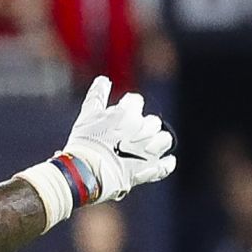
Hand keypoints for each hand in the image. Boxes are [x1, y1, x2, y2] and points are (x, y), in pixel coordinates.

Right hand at [19, 77, 175, 227]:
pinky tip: (165, 161)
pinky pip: (166, 166)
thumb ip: (97, 95)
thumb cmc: (85, 143)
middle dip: (144, 126)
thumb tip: (103, 79)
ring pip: (165, 139)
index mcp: (128, 113)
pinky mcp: (150, 169)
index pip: (136, 101)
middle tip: (130, 135)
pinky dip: (167, 163)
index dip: (129, 107)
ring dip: (159, 141)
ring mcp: (148, 149)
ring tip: (148, 146)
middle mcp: (142, 129)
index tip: (121, 114)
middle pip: (152, 121)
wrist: (86, 171)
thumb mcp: (87, 115)